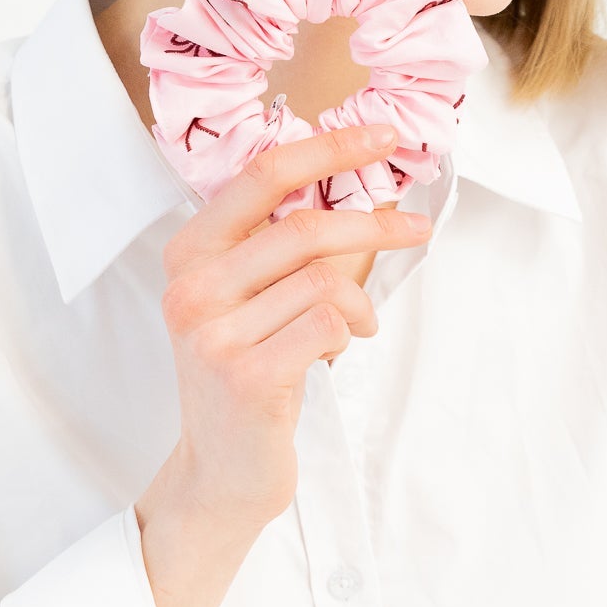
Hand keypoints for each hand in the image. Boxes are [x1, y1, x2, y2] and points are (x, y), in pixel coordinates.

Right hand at [157, 121, 430, 528]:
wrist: (220, 469)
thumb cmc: (247, 372)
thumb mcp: (248, 300)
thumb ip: (285, 247)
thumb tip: (365, 185)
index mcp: (189, 253)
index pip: (262, 176)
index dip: (329, 148)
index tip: (383, 137)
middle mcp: (192, 288)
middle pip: (304, 227)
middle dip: (374, 225)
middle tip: (417, 228)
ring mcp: (214, 334)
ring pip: (324, 281)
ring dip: (358, 303)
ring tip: (357, 326)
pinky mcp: (247, 376)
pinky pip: (328, 325)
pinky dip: (348, 333)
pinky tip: (334, 352)